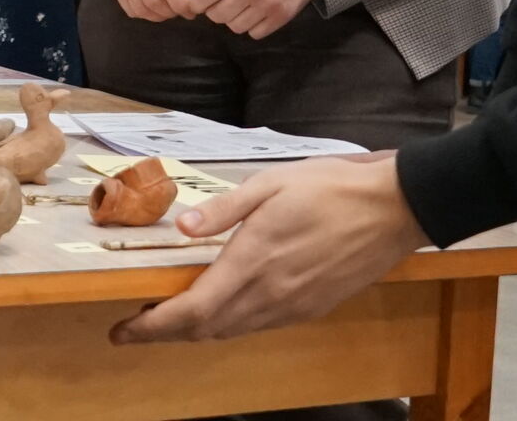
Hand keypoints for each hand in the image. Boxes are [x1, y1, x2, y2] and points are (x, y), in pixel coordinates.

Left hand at [111, 153, 426, 344]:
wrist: (392, 209)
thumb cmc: (332, 189)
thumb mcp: (270, 184)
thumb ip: (223, 210)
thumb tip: (182, 227)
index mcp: (252, 262)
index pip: (190, 311)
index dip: (151, 326)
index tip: (123, 329)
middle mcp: (269, 295)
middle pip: (205, 330)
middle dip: (165, 333)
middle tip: (137, 324)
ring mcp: (292, 306)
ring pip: (231, 332)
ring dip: (197, 331)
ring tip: (172, 317)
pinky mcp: (311, 308)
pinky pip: (258, 327)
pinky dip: (229, 325)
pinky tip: (223, 309)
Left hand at [191, 0, 316, 38]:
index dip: (196, 3)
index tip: (197, 3)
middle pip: (218, 15)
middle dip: (214, 10)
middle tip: (219, 3)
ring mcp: (267, 5)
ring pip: (235, 26)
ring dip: (234, 19)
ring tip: (240, 7)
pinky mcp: (282, 16)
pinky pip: (255, 33)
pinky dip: (252, 26)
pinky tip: (256, 13)